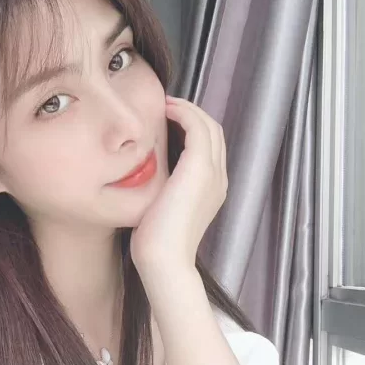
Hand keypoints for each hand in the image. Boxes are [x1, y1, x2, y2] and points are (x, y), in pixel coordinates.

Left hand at [130, 95, 226, 276]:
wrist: (164, 260)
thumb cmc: (156, 243)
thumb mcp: (162, 211)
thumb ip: (163, 192)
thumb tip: (145, 178)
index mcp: (213, 190)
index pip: (210, 148)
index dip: (193, 128)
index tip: (168, 120)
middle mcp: (219, 179)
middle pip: (215, 132)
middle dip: (193, 114)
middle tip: (167, 106)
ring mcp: (213, 173)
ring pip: (209, 126)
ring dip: (188, 110)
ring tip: (166, 104)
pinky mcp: (200, 168)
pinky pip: (197, 127)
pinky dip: (184, 113)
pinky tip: (165, 110)